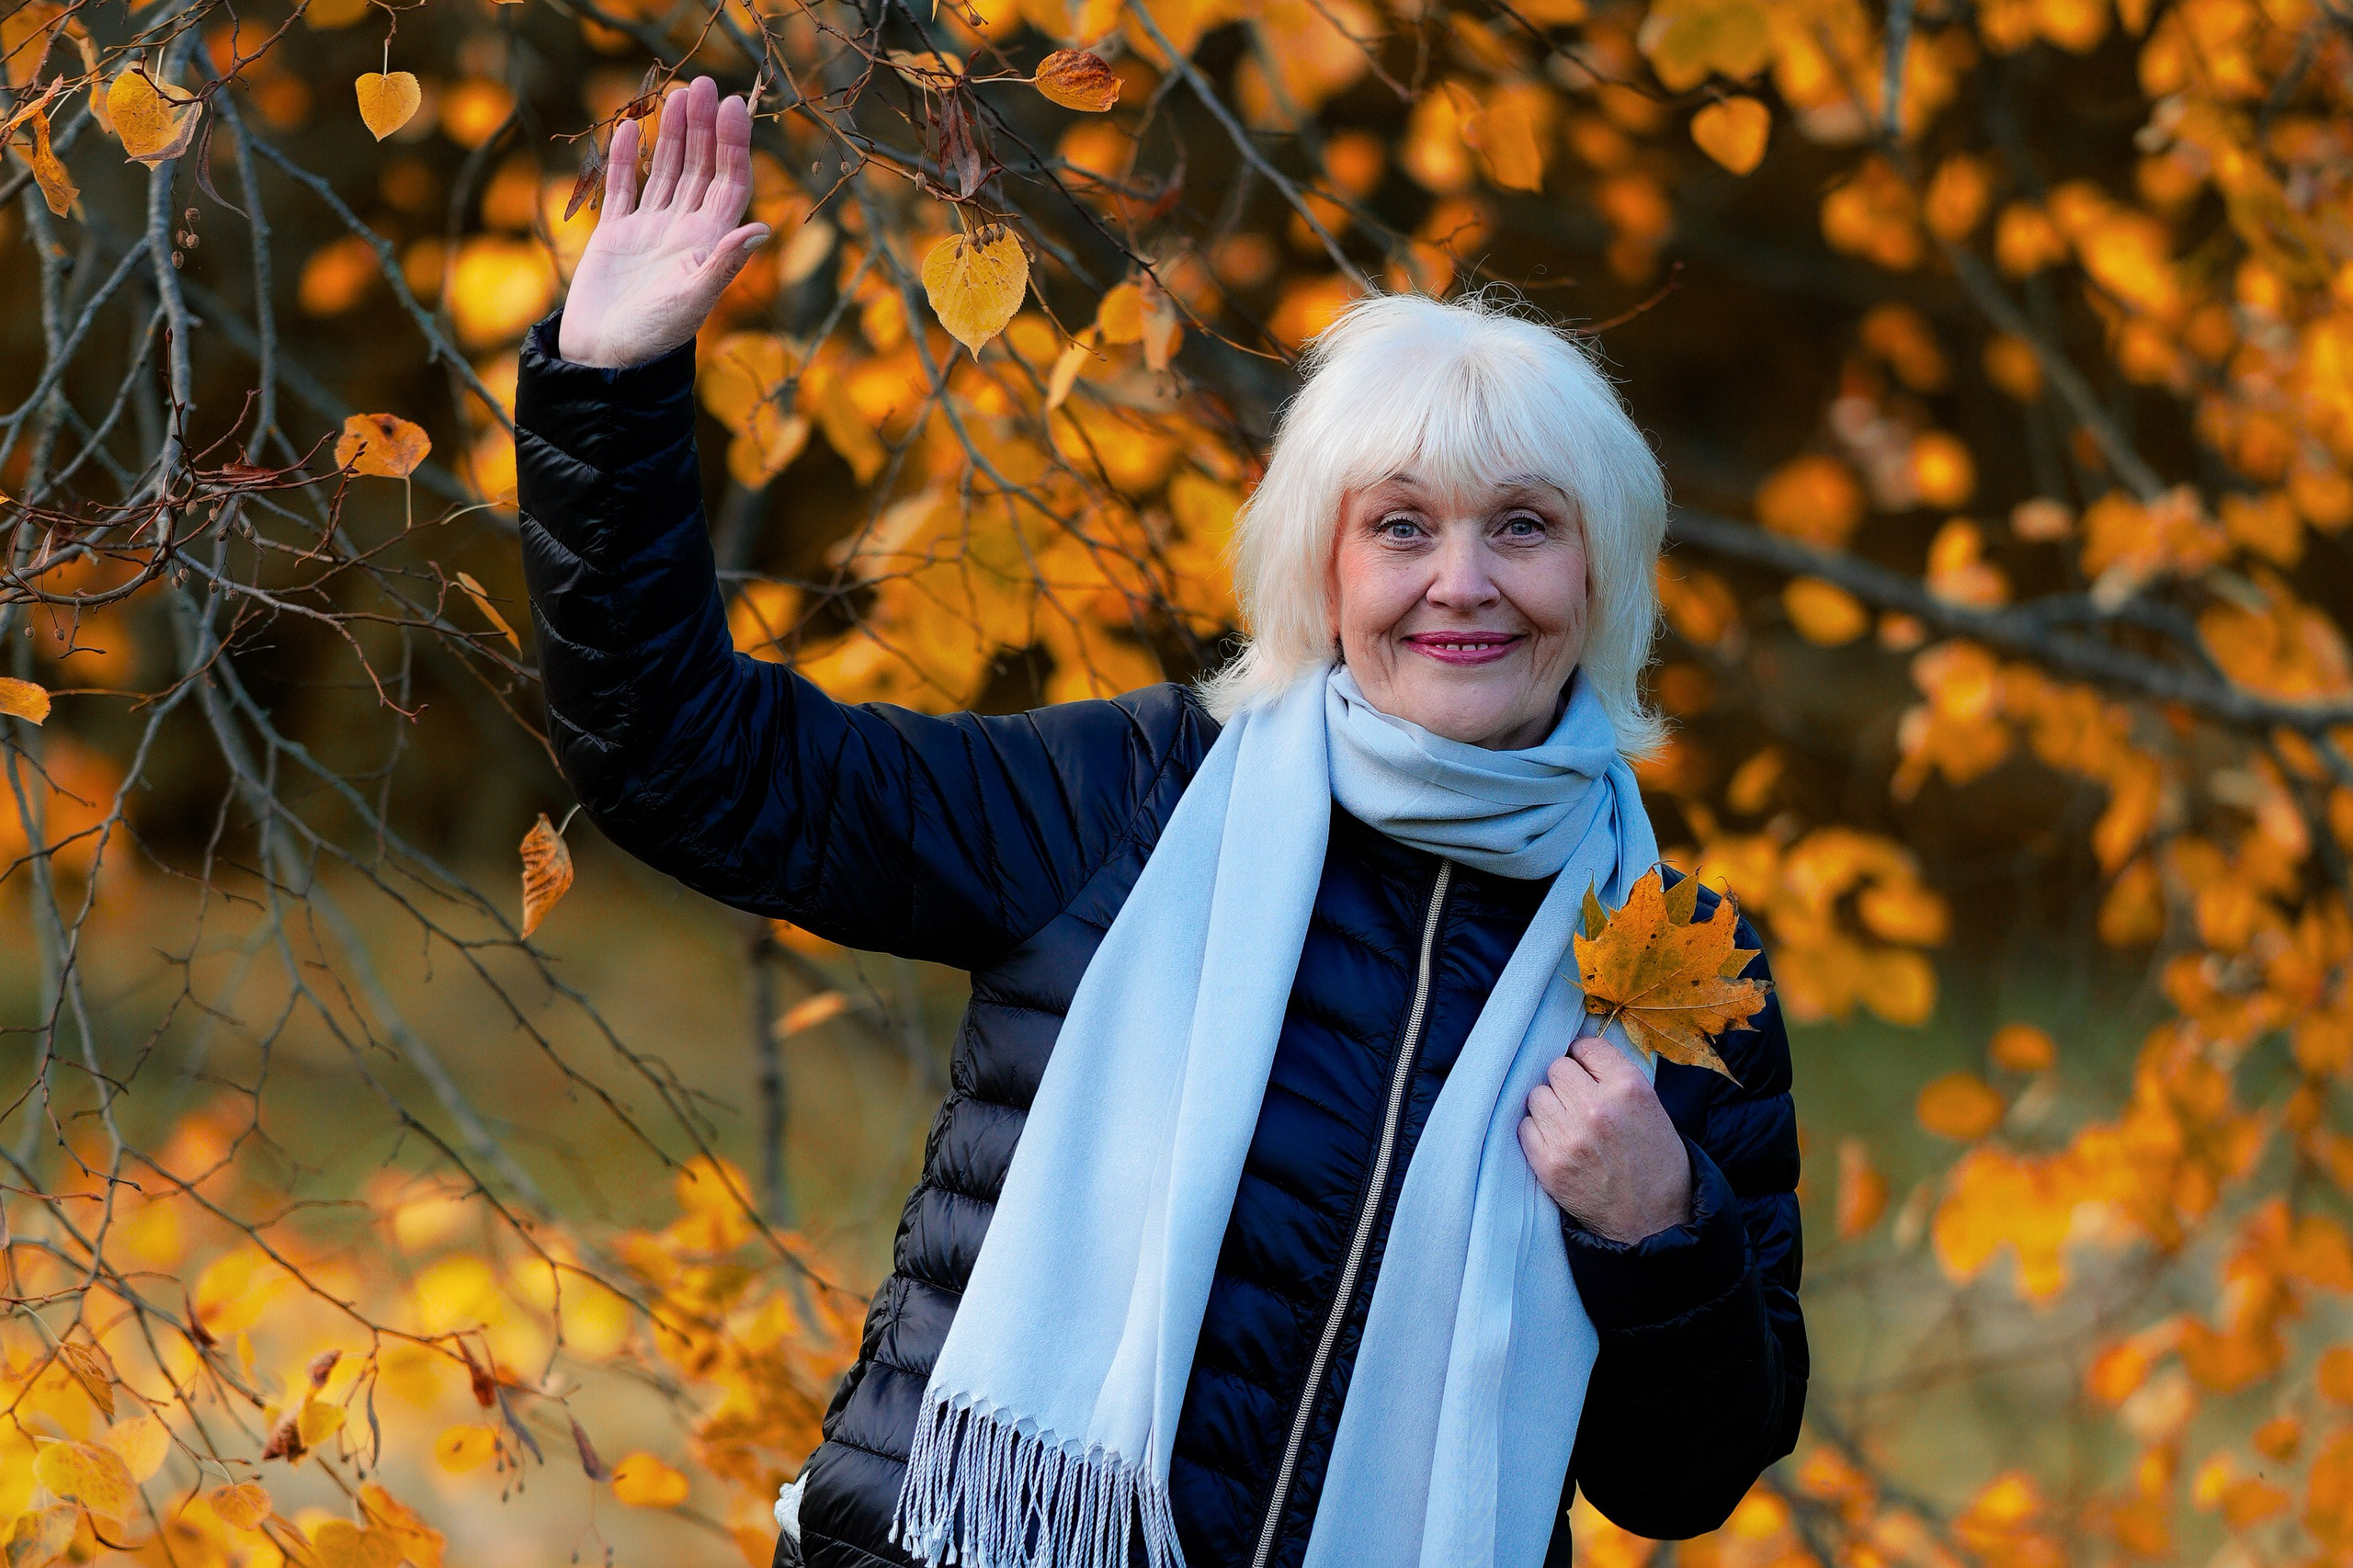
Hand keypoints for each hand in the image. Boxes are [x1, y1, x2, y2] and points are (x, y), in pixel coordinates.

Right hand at [557, 76, 771, 368]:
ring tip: (678, 95)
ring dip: (672, 135)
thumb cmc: (654, 338)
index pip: (729, 184)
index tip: (733, 107)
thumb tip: (759, 228)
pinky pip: (623, 189)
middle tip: (704, 84)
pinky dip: (624, 160)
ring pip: (666, 171)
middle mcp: (684, 232)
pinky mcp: (616, 236)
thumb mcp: (693, 299)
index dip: (734, 145)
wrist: (605, 360)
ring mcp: (650, 231)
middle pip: (701, 169)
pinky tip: (627, 129)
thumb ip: (723, 263)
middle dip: (704, 128)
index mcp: (708, 244)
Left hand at [1518, 1030, 1692, 1243]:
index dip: (1584, 1058)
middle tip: (1578, 1102)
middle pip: (1556, 1068)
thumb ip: (1616, 1078)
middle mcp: (1596, 1106)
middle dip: (1566, 1083)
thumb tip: (1579, 1054)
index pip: (1586, 1046)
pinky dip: (1538, 1132)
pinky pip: (1525, 1126)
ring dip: (1550, 1106)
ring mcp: (1570, 1136)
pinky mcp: (1549, 1163)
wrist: (1653, 1222)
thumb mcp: (1652, 1109)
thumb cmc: (1656, 1163)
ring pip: (1537, 1095)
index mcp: (1628, 1087)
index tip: (1584, 1069)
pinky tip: (1558, 1143)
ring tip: (1569, 1125)